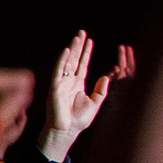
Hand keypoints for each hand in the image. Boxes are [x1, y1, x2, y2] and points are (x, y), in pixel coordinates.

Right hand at [43, 30, 114, 161]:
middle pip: (74, 59)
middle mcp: (69, 81)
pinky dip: (62, 60)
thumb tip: (107, 77)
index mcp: (78, 84)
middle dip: (78, 46)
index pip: (82, 64)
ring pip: (67, 62)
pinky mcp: (55, 87)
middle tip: (82, 32)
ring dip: (72, 49)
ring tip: (77, 37)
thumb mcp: (95, 104)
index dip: (86, 52)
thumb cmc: (79, 120)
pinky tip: (68, 51)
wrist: (67, 130)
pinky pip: (59, 71)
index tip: (89, 41)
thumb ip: (101, 91)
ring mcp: (61, 83)